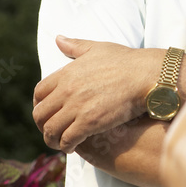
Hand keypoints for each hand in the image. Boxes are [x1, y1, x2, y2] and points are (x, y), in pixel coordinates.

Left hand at [33, 36, 163, 153]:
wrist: (146, 75)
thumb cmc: (126, 61)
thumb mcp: (97, 48)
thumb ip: (75, 45)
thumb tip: (58, 39)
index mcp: (66, 73)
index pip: (40, 92)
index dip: (39, 105)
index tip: (46, 112)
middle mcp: (67, 90)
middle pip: (40, 114)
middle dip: (42, 125)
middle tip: (51, 131)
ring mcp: (77, 107)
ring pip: (51, 130)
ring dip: (51, 139)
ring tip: (59, 143)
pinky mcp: (89, 122)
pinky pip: (67, 139)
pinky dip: (66, 146)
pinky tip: (72, 147)